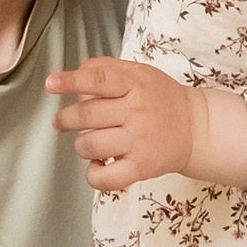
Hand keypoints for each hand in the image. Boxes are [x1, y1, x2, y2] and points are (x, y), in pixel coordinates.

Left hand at [47, 59, 246, 193]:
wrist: (196, 129)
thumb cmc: (161, 99)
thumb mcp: (139, 72)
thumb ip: (107, 67)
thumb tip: (78, 70)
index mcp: (135, 84)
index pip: (99, 80)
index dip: (72, 81)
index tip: (51, 83)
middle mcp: (137, 111)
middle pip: (86, 116)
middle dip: (65, 119)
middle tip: (63, 121)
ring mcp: (139, 141)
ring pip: (89, 145)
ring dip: (81, 145)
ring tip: (91, 142)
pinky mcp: (141, 167)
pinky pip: (105, 178)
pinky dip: (94, 175)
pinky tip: (99, 165)